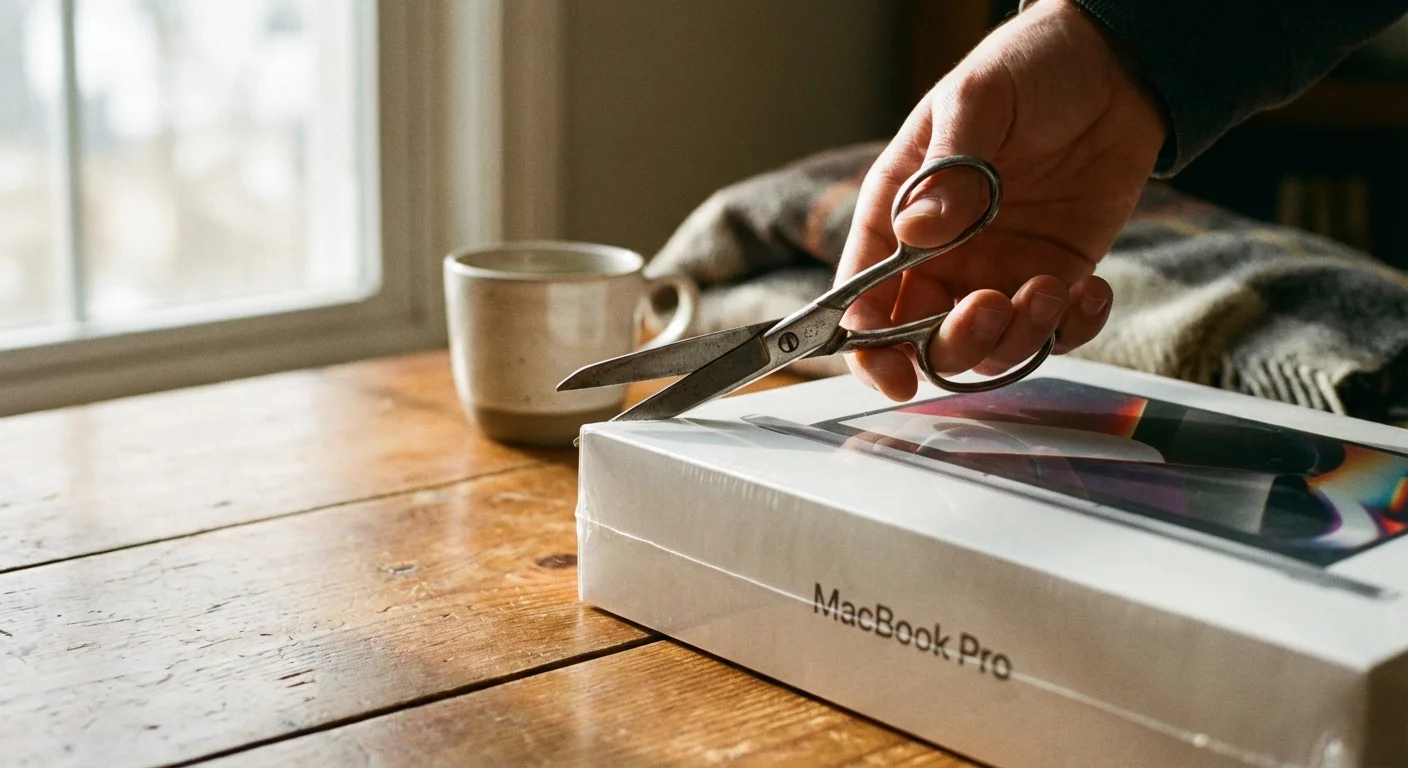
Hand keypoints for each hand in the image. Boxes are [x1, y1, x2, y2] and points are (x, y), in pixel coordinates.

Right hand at [835, 0, 1167, 400]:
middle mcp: (941, 256)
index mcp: (899, 214)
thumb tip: (916, 232)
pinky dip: (1072, 329)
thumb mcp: (978, 101)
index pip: (864, 296)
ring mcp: (998, 272)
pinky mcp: (1055, 277)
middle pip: (924, 339)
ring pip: (989, 349)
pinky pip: (1055, 334)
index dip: (868, 347)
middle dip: (955, 342)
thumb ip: (947, 169)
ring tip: (1053, 289)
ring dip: (1018, 338)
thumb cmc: (1028, 68)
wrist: (1115, 63)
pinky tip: (1090, 290)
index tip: (893, 371)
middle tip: (993, 305)